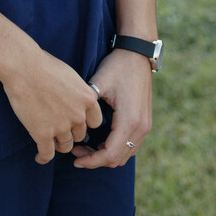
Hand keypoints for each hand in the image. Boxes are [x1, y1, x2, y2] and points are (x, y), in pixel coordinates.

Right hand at [0, 45, 102, 164]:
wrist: (24, 67)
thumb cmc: (44, 65)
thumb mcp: (71, 76)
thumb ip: (77, 93)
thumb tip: (76, 102)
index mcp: (88, 99)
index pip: (95, 122)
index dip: (84, 122)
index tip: (75, 120)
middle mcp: (78, 115)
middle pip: (80, 135)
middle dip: (70, 133)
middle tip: (58, 128)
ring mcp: (61, 126)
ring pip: (65, 146)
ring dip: (58, 145)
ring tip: (49, 143)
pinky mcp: (43, 134)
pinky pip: (47, 154)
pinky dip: (43, 157)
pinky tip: (40, 157)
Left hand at [73, 47, 151, 169]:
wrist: (137, 54)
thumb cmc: (117, 67)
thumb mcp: (99, 83)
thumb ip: (87, 105)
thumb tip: (70, 121)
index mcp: (129, 120)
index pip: (109, 154)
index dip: (91, 161)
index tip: (74, 159)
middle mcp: (141, 127)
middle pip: (116, 159)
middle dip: (95, 160)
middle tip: (76, 151)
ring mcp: (145, 126)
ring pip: (124, 155)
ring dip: (105, 155)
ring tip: (85, 147)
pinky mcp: (144, 123)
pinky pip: (130, 146)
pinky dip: (115, 149)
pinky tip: (99, 141)